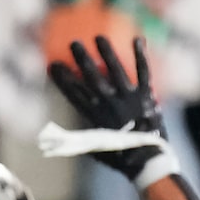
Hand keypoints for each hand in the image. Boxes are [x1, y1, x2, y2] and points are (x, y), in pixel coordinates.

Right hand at [49, 34, 167, 181]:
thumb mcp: (94, 150)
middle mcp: (110, 104)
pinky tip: (137, 39)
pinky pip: (143, 72)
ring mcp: (128, 98)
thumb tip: (57, 138)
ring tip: (99, 38)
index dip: (63, 79)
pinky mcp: (145, 96)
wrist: (146, 161)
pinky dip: (140, 56)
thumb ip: (79, 139)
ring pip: (115, 70)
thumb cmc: (120, 159)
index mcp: (95, 116)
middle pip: (93, 77)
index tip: (53, 65)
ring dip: (107, 52)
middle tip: (74, 43)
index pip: (75, 93)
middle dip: (82, 59)